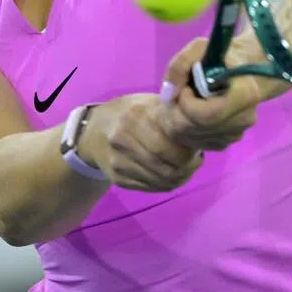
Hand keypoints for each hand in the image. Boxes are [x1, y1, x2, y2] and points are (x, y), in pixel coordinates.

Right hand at [78, 94, 203, 191]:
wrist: (92, 132)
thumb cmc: (128, 112)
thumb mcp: (147, 102)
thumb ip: (170, 114)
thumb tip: (198, 129)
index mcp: (133, 117)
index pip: (167, 146)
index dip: (188, 153)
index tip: (198, 149)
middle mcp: (122, 141)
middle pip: (165, 167)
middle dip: (187, 168)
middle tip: (196, 161)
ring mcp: (118, 163)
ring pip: (161, 182)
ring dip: (180, 177)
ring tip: (186, 167)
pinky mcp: (118, 179)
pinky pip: (151, 188)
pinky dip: (167, 184)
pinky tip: (172, 173)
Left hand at [158, 34, 289, 150]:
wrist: (237, 71)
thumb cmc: (218, 57)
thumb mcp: (199, 48)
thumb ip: (181, 64)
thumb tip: (170, 93)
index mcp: (245, 94)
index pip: (207, 114)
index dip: (187, 102)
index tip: (186, 87)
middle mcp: (244, 119)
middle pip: (196, 128)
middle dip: (179, 111)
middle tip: (180, 94)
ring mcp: (236, 134)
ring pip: (193, 136)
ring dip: (180, 119)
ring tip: (186, 100)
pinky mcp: (226, 143)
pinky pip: (196, 142)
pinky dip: (186, 129)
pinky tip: (191, 112)